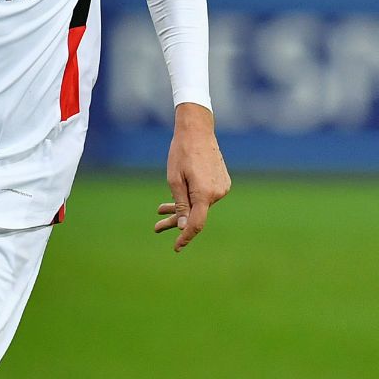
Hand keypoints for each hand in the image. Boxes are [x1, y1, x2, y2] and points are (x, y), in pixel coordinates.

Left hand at [154, 103, 230, 252]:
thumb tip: (184, 227)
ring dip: (181, 208)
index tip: (176, 247)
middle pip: (196, 215)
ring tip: (160, 210)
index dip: (185, 237)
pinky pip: (204, 196)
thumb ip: (181, 205)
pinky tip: (176, 196)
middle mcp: (217, 193)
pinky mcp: (222, 182)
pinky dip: (191, 198)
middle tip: (157, 228)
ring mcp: (222, 188)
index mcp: (205, 194)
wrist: (197, 130)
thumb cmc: (182, 153)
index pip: (196, 224)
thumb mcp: (174, 180)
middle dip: (176, 222)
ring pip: (199, 205)